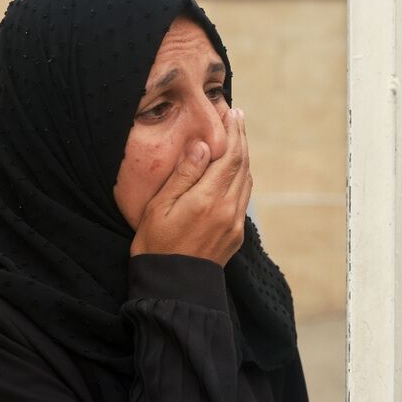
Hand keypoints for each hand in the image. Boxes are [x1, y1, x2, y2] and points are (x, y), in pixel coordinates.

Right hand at [130, 108, 251, 265]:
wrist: (171, 289)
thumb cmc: (155, 246)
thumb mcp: (159, 208)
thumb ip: (183, 176)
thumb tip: (203, 146)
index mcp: (207, 200)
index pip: (229, 156)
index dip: (233, 132)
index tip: (231, 112)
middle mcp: (227, 210)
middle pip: (242, 165)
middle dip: (241, 138)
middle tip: (237, 116)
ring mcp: (234, 224)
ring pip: (246, 181)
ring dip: (244, 156)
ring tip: (237, 137)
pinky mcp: (236, 235)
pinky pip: (244, 198)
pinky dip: (242, 177)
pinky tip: (235, 170)